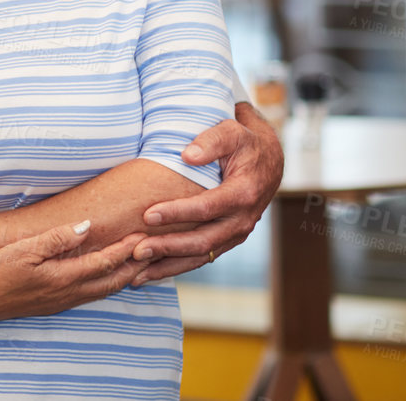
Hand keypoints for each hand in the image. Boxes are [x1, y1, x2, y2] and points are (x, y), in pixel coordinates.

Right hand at [0, 221, 152, 324]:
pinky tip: (111, 276)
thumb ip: (56, 238)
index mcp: (64, 277)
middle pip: (114, 279)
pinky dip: (111, 283)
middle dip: (136, 264)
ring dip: (127, 275)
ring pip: (107, 289)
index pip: (106, 261)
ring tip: (141, 262)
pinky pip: (95, 294)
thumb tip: (85, 226)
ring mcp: (66, 300)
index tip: (143, 233)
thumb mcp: (23, 249)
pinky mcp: (59, 303)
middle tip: (153, 247)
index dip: (126, 248)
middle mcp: (71, 292)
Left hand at [130, 106, 283, 284]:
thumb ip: (211, 140)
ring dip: (170, 265)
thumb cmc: (244, 141)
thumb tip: (187, 155)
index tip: (147, 215)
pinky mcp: (228, 238)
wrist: (269, 159)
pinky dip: (178, 266)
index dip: (177, 213)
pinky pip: (203, 257)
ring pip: (202, 255)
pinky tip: (152, 273)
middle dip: (168, 247)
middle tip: (136, 250)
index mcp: (244, 193)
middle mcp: (243, 219)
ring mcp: (237, 232)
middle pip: (203, 240)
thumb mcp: (232, 131)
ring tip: (137, 274)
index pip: (207, 207)